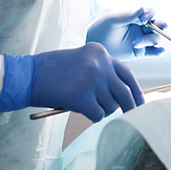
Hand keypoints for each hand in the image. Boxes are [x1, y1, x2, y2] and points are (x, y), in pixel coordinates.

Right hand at [0, 42, 143, 121]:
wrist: (29, 75)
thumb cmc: (54, 71)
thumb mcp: (83, 61)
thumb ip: (103, 71)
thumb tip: (124, 95)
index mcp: (101, 52)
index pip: (128, 74)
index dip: (136, 91)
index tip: (141, 102)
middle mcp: (100, 64)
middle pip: (125, 92)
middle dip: (130, 107)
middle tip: (132, 116)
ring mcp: (92, 80)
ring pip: (111, 106)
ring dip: (103, 111)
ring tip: (86, 105)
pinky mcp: (82, 97)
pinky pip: (98, 115)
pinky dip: (92, 116)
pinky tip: (80, 109)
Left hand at [87, 7, 166, 60]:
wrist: (95, 45)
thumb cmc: (102, 28)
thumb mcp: (112, 19)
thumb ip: (127, 15)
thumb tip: (142, 9)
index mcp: (136, 17)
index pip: (150, 13)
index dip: (149, 15)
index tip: (142, 20)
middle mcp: (142, 28)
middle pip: (159, 25)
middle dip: (160, 25)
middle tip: (153, 27)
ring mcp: (142, 40)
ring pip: (155, 38)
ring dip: (148, 40)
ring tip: (134, 43)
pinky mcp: (141, 52)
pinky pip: (154, 52)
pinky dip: (159, 51)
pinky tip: (159, 51)